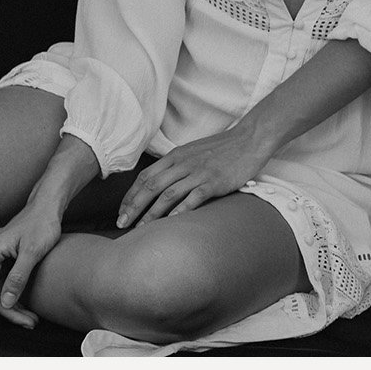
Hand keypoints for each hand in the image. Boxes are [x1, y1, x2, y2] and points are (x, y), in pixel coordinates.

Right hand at [0, 203, 60, 335]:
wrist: (47, 206)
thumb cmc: (41, 224)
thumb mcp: (32, 252)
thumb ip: (18, 277)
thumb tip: (5, 303)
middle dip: (9, 312)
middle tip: (29, 323)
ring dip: (13, 307)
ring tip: (32, 319)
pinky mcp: (3, 259)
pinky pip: (4, 283)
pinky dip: (15, 296)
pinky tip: (26, 306)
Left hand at [116, 122, 272, 227]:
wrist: (248, 139)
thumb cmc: (221, 149)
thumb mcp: (192, 153)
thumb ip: (177, 167)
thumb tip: (161, 184)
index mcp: (175, 156)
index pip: (145, 176)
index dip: (131, 195)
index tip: (122, 211)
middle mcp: (182, 163)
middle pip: (150, 186)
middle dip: (133, 206)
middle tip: (122, 223)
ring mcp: (198, 172)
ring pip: (167, 194)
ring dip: (151, 213)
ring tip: (141, 229)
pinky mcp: (214, 181)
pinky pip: (193, 197)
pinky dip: (180, 211)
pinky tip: (170, 224)